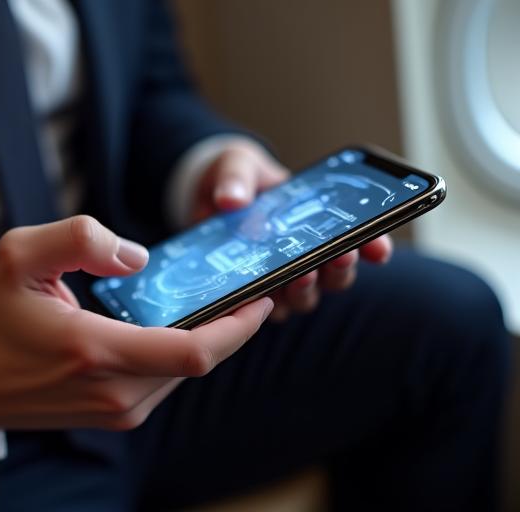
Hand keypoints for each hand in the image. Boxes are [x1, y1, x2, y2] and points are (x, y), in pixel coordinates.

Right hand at [0, 215, 273, 431]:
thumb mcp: (20, 255)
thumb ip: (81, 239)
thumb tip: (139, 257)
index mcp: (95, 351)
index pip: (192, 351)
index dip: (237, 327)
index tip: (261, 298)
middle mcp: (113, 391)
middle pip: (198, 364)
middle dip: (230, 329)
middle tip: (246, 291)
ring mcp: (115, 410)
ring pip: (184, 375)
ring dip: (206, 341)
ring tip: (215, 303)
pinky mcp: (114, 416)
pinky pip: (164, 382)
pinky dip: (181, 354)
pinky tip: (179, 326)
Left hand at [192, 140, 392, 320]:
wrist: (202, 200)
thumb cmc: (234, 180)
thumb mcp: (236, 165)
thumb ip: (237, 178)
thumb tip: (231, 200)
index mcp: (318, 222)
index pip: (358, 239)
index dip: (373, 245)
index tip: (379, 249)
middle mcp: (307, 256)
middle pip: (338, 274)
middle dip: (341, 267)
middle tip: (339, 255)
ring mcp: (281, 279)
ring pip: (306, 297)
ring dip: (307, 288)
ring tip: (300, 274)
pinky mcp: (252, 295)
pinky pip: (264, 310)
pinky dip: (263, 305)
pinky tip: (255, 294)